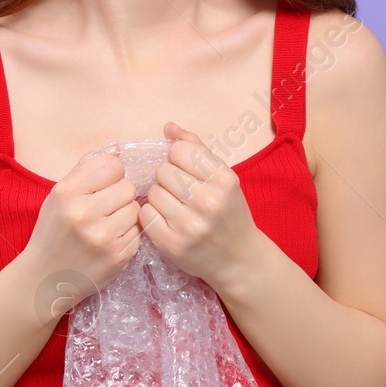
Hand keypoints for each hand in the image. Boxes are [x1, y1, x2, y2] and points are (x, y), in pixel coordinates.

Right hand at [20, 151, 141, 322]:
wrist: (45, 278)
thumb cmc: (53, 232)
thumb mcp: (58, 195)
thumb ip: (86, 169)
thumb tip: (119, 150)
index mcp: (67, 193)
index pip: (113, 165)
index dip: (111, 174)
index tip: (102, 185)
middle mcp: (84, 214)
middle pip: (128, 186)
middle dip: (119, 195)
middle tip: (105, 207)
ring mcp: (103, 237)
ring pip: (136, 208)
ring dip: (126, 214)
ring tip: (107, 223)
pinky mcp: (118, 256)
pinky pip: (139, 231)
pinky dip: (129, 233)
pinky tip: (111, 239)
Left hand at [137, 122, 262, 293]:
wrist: (240, 259)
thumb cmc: (229, 212)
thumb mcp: (223, 177)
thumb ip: (197, 148)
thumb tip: (168, 127)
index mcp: (224, 179)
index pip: (179, 150)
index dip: (177, 158)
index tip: (186, 170)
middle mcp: (208, 201)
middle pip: (163, 171)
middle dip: (167, 178)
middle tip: (180, 191)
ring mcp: (189, 225)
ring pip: (152, 192)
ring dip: (159, 196)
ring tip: (175, 206)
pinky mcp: (172, 245)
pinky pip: (145, 215)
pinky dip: (152, 215)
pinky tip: (166, 220)